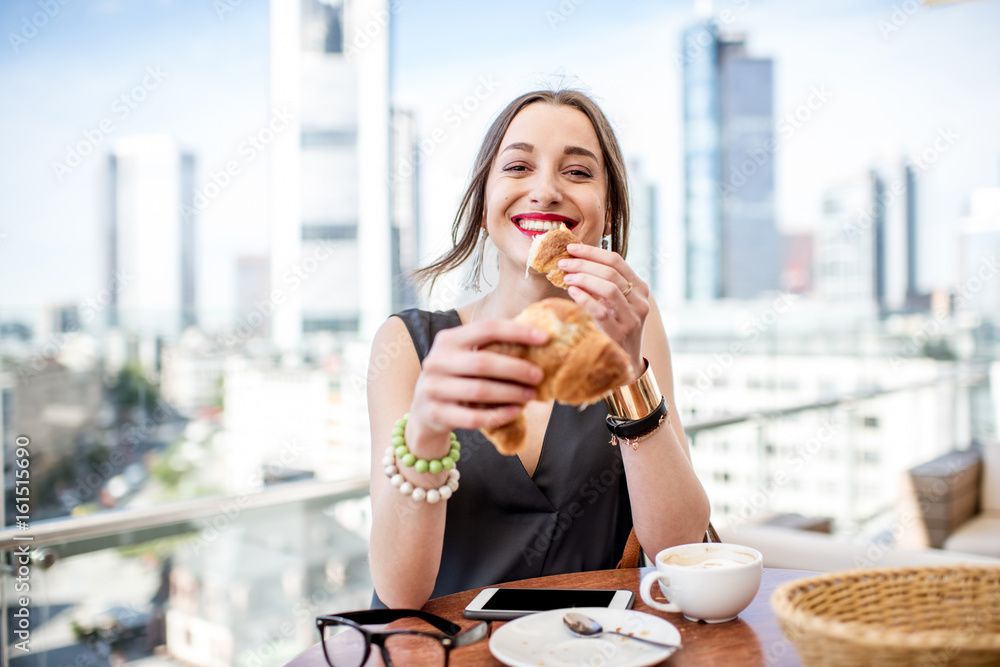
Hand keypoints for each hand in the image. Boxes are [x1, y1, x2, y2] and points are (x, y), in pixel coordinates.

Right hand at [406, 320, 547, 455]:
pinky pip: (474, 417)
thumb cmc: (455, 378)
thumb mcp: (462, 356)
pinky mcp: (436, 414)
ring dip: (511, 393)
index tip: (544, 338)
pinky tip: (515, 411)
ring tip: (531, 395)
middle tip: (539, 376)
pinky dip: (498, 415)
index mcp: (448, 340)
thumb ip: (489, 347)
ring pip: (480, 391)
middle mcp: (436, 361)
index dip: (517, 332)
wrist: (423, 411)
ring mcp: (433, 388)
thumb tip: (537, 340)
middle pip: (484, 362)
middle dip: (517, 368)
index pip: (486, 328)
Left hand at [558, 243, 647, 378]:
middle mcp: (640, 301)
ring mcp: (632, 318)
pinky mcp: (620, 334)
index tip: (571, 247)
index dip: (592, 251)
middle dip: (584, 263)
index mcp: (641, 288)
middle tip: (564, 262)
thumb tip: (575, 259)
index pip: (617, 261)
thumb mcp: (615, 303)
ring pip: (608, 288)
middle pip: (610, 272)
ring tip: (566, 277)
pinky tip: (572, 292)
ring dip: (583, 278)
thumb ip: (603, 283)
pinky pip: (600, 311)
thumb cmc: (615, 327)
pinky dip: (584, 298)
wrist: (626, 363)